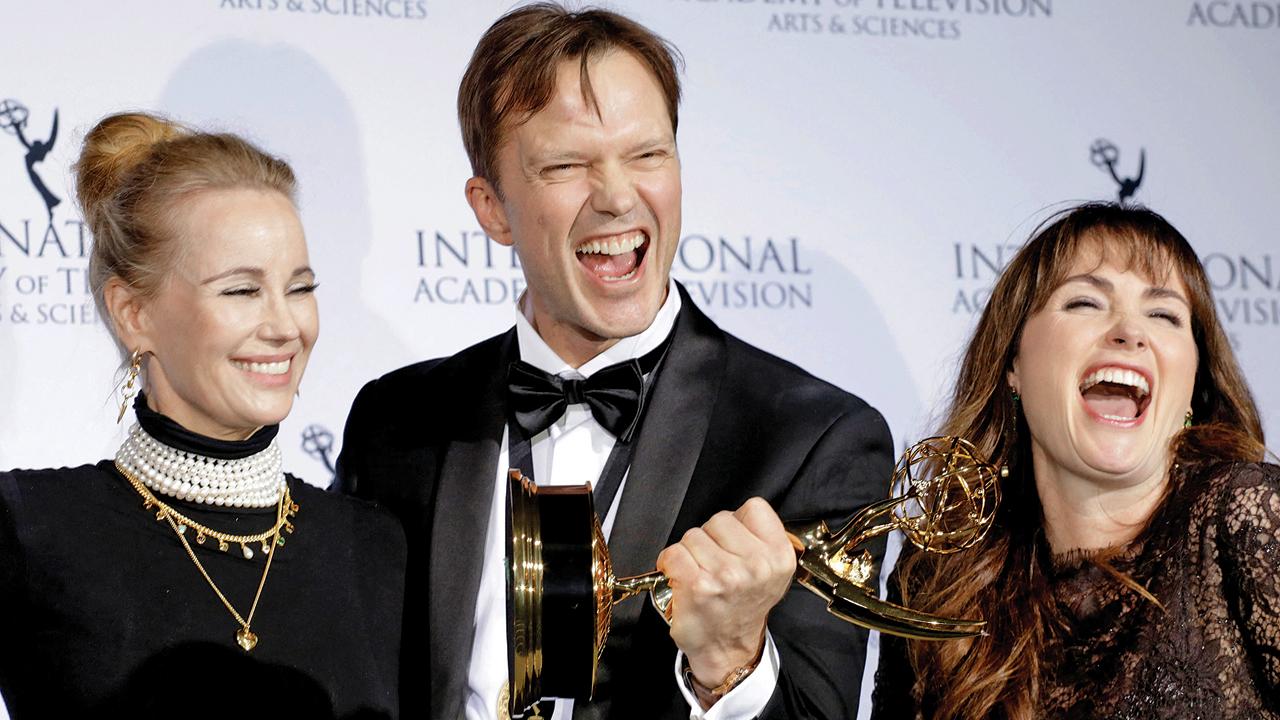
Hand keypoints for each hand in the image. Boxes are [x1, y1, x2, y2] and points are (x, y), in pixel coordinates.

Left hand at [655, 497, 795, 689]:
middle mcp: (757, 566)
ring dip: (691, 552)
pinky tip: (683, 579)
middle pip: (720, 519)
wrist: (727, 648)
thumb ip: (763, 538)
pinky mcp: (698, 585)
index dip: (739, 522)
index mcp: (779, 557)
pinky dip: (671, 564)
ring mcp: (727, 575)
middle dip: (712, 538)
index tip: (734, 542)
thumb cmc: (743, 607)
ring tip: (702, 574)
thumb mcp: (772, 572)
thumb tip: (742, 514)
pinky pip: (674, 553)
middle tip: (716, 564)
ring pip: (694, 535)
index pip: (754, 507)